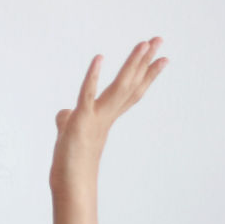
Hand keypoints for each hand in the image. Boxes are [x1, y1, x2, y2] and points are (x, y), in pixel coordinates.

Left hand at [49, 37, 167, 197]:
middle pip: (130, 84)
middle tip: (160, 39)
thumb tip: (63, 113)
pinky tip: (99, 58)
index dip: (145, 74)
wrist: (71, 184)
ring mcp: (96, 117)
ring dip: (132, 63)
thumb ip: (68, 120)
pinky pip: (87, 94)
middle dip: (144, 61)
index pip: (130, 92)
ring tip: (145, 43)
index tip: (161, 58)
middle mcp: (106, 115)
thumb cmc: (70, 163)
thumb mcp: (68, 134)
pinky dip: (91, 76)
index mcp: (106, 117)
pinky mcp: (80, 120)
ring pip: (118, 86)